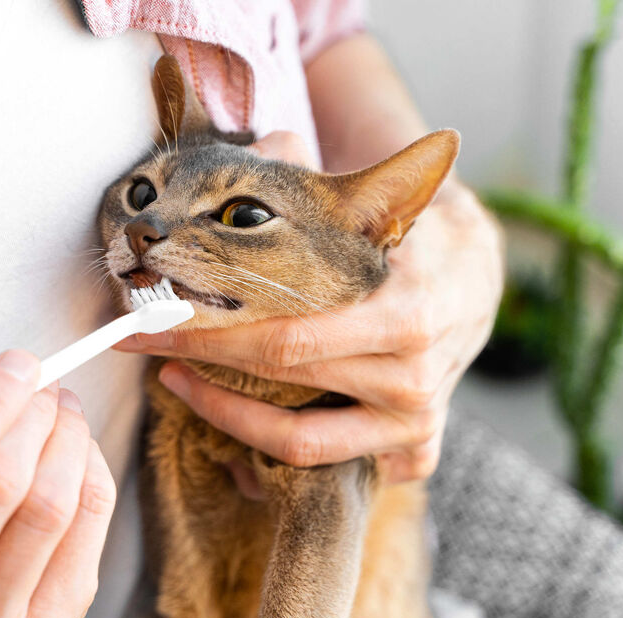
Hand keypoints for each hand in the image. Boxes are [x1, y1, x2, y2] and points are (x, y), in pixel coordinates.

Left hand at [115, 132, 504, 483]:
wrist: (476, 279)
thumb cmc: (415, 238)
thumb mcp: (383, 202)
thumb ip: (323, 178)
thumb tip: (265, 142)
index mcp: (405, 314)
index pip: (286, 338)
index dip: (207, 335)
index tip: (147, 323)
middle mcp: (413, 378)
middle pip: (283, 381)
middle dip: (201, 361)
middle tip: (146, 343)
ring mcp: (416, 422)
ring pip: (303, 445)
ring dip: (228, 417)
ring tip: (181, 382)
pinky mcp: (416, 448)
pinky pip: (339, 469)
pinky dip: (286, 461)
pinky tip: (244, 432)